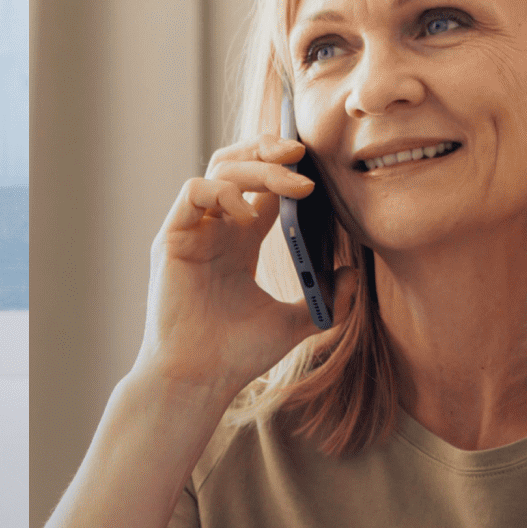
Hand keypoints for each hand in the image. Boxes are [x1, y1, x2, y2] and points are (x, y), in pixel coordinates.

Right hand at [133, 135, 326, 393]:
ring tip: (291, 184)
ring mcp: (193, 231)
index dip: (287, 166)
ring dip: (258, 166)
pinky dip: (225, 193)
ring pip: (219, 168)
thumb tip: (354, 274)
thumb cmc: (237, 354)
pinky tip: (249, 216)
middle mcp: (215, 229)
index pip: (261, 185)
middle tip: (303, 152)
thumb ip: (327, 300)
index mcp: (240, 241)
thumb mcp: (296, 323)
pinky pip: (194, 191)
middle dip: (269, 149)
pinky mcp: (172, 238)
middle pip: (238, 163)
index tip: (318, 165)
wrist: (200, 379)